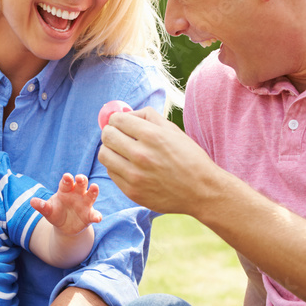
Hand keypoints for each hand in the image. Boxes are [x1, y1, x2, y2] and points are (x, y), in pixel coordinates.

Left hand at [31, 174, 101, 235]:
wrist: (65, 226)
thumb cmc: (56, 213)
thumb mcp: (48, 210)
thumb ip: (42, 206)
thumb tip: (32, 201)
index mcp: (66, 190)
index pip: (66, 183)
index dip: (67, 179)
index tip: (67, 176)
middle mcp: (77, 194)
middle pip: (81, 184)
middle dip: (81, 180)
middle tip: (80, 178)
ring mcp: (85, 204)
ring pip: (91, 195)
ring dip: (93, 191)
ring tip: (94, 187)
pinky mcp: (90, 215)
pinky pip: (94, 214)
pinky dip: (97, 216)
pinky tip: (97, 218)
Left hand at [98, 107, 221, 214]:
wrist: (201, 191)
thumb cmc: (190, 158)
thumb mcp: (173, 130)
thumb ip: (147, 116)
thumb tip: (124, 113)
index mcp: (152, 136)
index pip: (117, 120)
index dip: (117, 119)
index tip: (121, 123)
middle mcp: (141, 155)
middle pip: (107, 136)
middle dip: (111, 132)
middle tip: (119, 135)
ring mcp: (135, 175)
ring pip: (104, 154)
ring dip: (110, 149)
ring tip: (121, 151)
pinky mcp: (132, 191)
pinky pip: (111, 172)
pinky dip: (116, 166)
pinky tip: (129, 166)